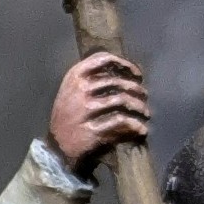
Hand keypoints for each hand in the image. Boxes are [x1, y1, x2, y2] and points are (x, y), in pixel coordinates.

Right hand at [46, 52, 148, 176]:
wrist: (57, 145)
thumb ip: (91, 78)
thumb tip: (122, 72)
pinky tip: (141, 129)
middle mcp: (79, 89)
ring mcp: (85, 109)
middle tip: (144, 97)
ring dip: (139, 106)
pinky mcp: (92, 128)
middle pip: (118, 81)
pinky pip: (122, 122)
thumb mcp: (71, 89)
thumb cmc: (68, 115)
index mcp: (74, 76)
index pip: (103, 59)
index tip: (137, 74)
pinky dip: (136, 125)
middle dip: (137, 89)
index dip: (125, 64)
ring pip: (122, 100)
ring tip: (145, 113)